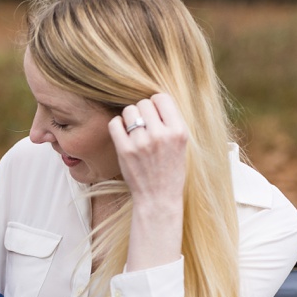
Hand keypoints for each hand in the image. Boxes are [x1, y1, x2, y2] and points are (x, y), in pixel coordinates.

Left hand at [108, 93, 187, 271]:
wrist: (159, 198)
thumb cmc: (170, 171)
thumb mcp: (181, 145)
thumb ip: (170, 123)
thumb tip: (153, 100)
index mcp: (178, 131)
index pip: (162, 98)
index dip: (156, 103)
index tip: (154, 114)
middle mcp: (161, 134)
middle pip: (144, 103)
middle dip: (142, 111)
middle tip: (143, 125)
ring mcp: (142, 142)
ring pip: (129, 110)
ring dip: (129, 118)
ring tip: (134, 130)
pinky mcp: (125, 150)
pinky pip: (115, 123)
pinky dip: (117, 126)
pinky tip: (123, 135)